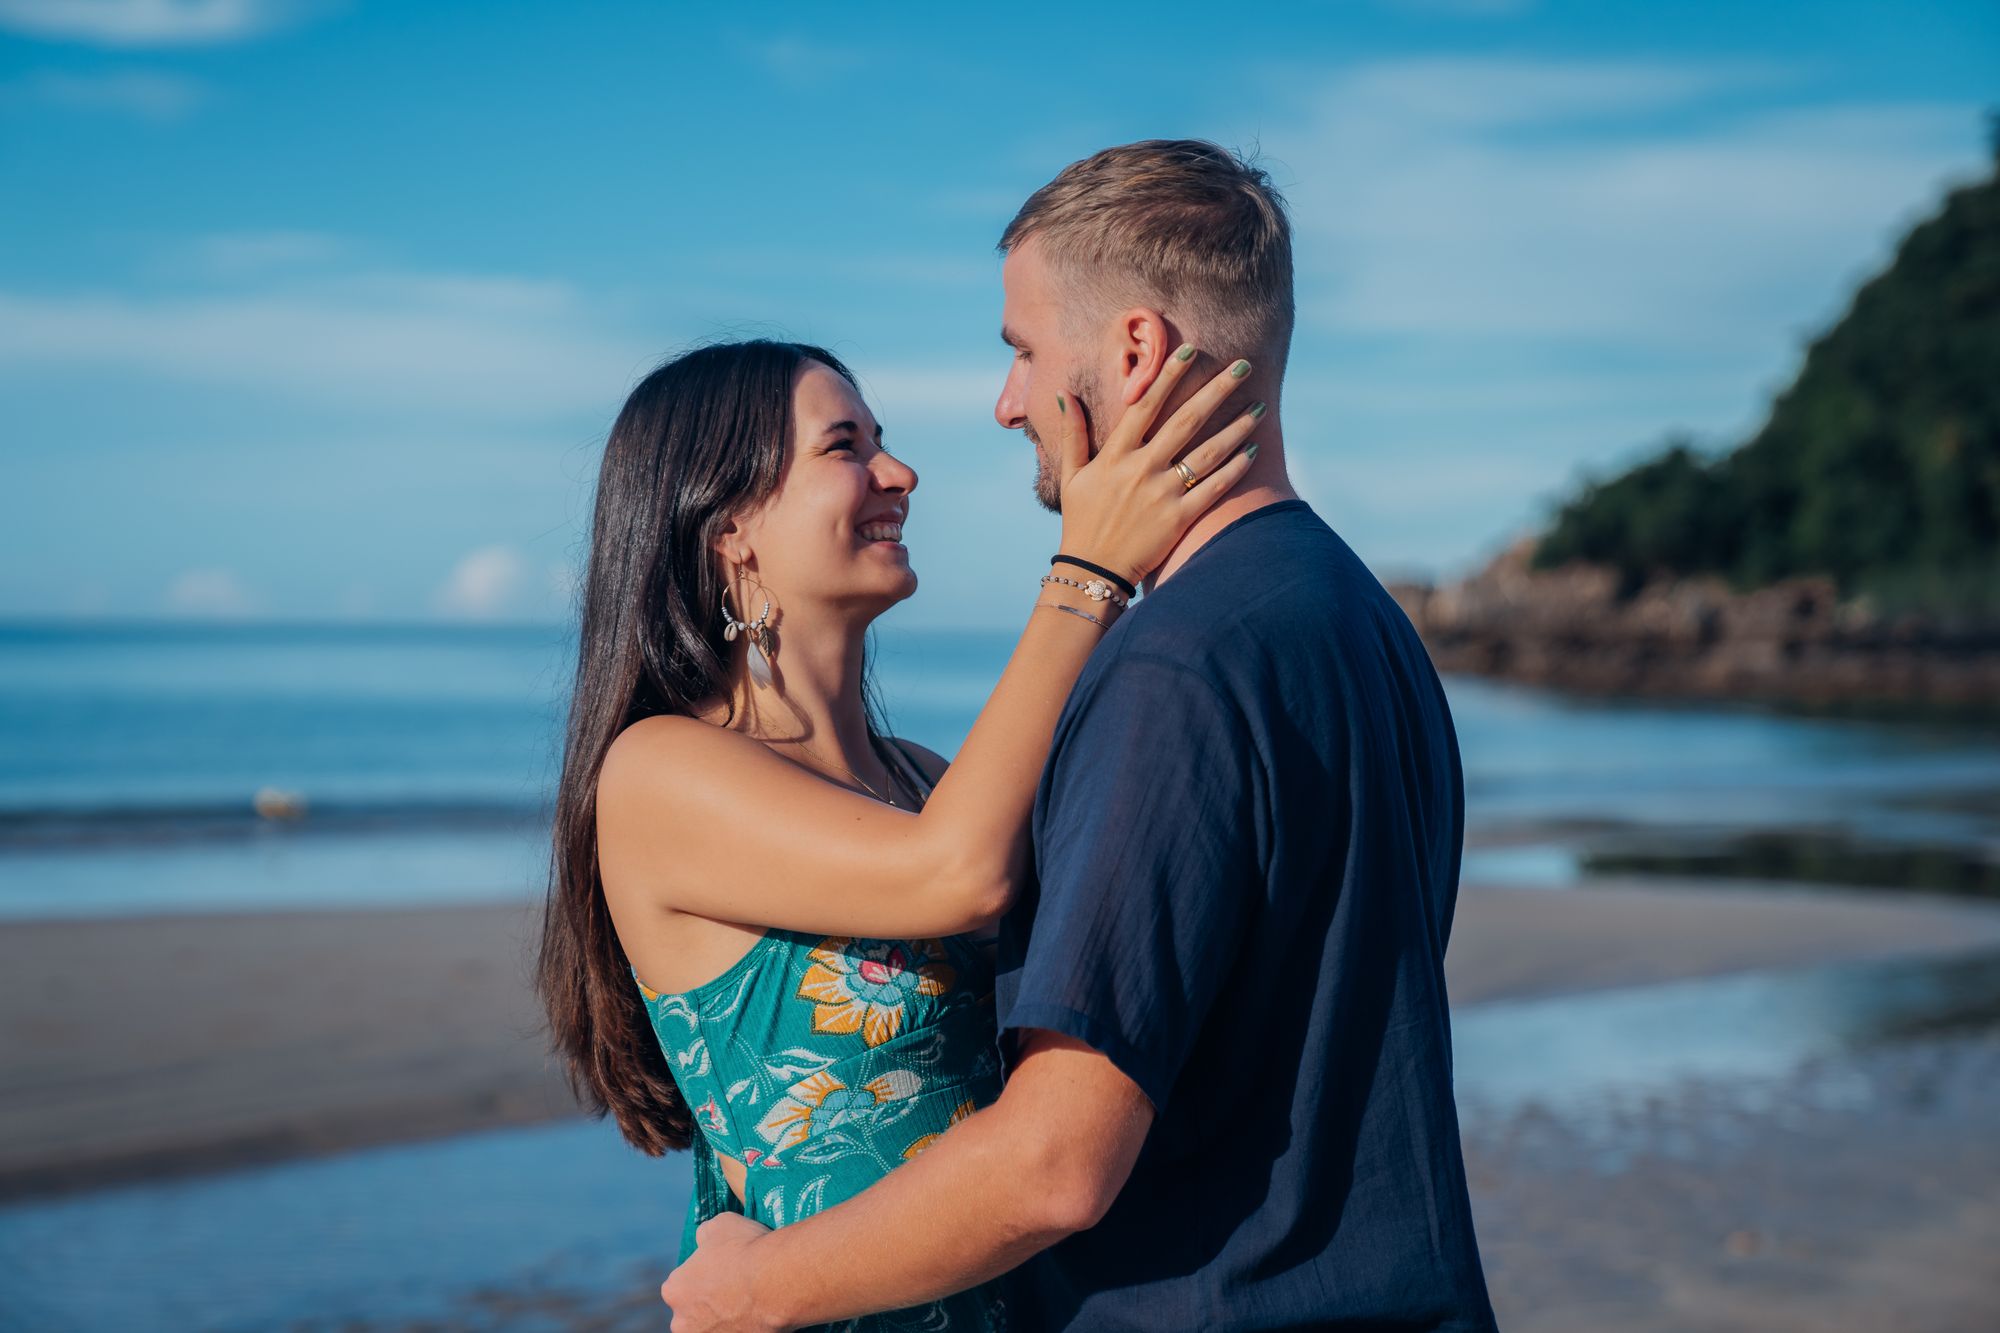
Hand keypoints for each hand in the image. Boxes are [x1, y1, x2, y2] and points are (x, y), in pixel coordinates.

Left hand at [660, 1213, 784, 1332]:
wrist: (778, 1280)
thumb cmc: (746, 1250)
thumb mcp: (720, 1224)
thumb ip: (705, 1235)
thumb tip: (704, 1242)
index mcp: (674, 1289)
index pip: (682, 1283)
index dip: (703, 1274)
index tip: (722, 1270)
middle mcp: (682, 1322)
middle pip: (693, 1311)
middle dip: (710, 1302)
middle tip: (736, 1289)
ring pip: (713, 1327)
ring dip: (725, 1318)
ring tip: (750, 1303)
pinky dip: (743, 1328)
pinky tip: (758, 1315)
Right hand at [1053, 348, 1261, 587]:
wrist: (1092, 571)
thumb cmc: (1082, 521)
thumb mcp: (1071, 476)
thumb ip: (1073, 434)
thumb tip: (1065, 394)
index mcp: (1116, 454)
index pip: (1146, 405)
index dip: (1169, 375)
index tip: (1191, 349)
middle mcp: (1141, 469)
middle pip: (1186, 420)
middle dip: (1217, 390)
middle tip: (1243, 365)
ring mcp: (1162, 494)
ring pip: (1208, 453)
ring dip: (1237, 427)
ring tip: (1259, 407)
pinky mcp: (1178, 519)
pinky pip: (1213, 488)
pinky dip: (1235, 469)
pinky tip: (1253, 450)